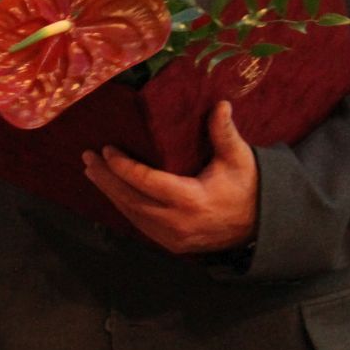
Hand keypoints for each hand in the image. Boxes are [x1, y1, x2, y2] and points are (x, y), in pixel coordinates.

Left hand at [81, 101, 258, 255]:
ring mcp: (172, 238)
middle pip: (130, 200)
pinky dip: (123, 206)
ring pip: (131, 214)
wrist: (261, 226)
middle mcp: (177, 222)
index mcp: (191, 200)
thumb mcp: (239, 158)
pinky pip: (139, 224)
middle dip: (106, 178)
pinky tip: (111, 191)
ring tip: (92, 171)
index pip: (147, 182)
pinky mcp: (171, 245)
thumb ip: (224, 133)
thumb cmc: (248, 187)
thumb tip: (221, 104)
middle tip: (87, 158)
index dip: (123, 167)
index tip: (106, 149)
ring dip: (110, 192)